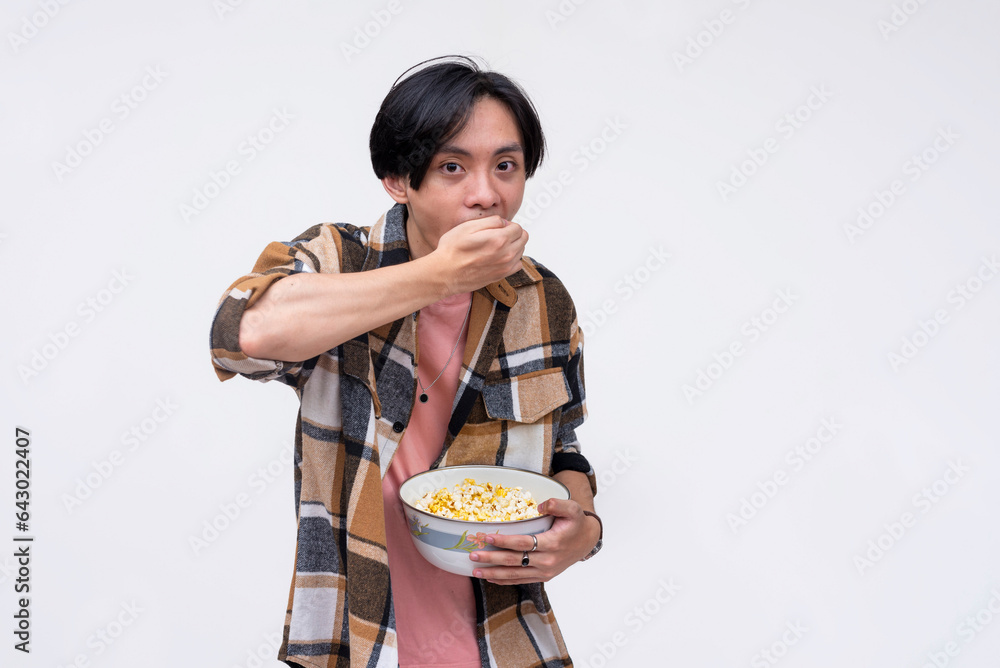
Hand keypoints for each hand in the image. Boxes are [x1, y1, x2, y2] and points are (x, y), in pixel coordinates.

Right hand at [430, 215, 527, 293]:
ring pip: (521, 251)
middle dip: (514, 233)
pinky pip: (517, 265)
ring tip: (497, 246)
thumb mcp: (468, 226)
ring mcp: (505, 267)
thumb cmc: (452, 250)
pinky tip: (500, 257)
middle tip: (499, 234)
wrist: (444, 273)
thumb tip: (504, 222)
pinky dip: (513, 259)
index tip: (498, 227)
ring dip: (514, 245)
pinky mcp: (501, 276)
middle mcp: (506, 254)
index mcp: (499, 240)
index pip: (517, 227)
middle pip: (523, 238)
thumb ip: (491, 221)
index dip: (508, 224)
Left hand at [469, 498, 600, 584]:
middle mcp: (547, 561)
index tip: (488, 537)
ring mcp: (544, 571)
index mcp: (553, 543)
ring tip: (475, 570)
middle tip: (473, 554)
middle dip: (492, 559)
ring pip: (515, 575)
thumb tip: (540, 505)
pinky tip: (490, 577)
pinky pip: (521, 580)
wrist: (586, 541)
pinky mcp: (543, 576)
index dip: (505, 541)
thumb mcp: (572, 508)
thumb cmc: (576, 523)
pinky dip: (504, 580)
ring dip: (493, 573)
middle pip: (514, 561)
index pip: (523, 543)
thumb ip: (556, 504)